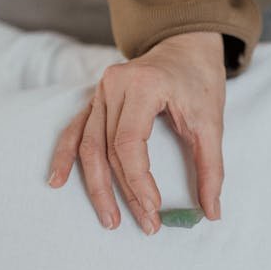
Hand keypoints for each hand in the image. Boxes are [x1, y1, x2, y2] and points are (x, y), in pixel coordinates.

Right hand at [48, 32, 225, 234]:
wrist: (186, 46)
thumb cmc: (199, 81)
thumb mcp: (212, 122)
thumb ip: (211, 167)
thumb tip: (211, 212)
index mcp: (143, 85)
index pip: (128, 142)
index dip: (138, 180)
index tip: (154, 207)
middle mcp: (114, 85)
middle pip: (107, 149)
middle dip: (123, 192)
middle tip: (144, 223)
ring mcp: (100, 91)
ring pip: (88, 145)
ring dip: (96, 185)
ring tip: (108, 219)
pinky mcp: (96, 99)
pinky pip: (75, 130)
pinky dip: (66, 156)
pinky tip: (58, 180)